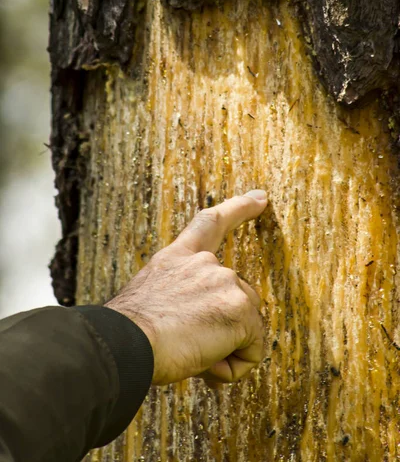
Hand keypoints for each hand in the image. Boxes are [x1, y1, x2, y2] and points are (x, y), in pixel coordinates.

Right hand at [105, 190, 266, 385]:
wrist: (123, 342)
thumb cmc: (129, 332)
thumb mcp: (153, 299)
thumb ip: (185, 299)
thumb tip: (203, 326)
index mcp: (179, 257)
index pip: (211, 223)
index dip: (239, 208)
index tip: (260, 198)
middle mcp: (205, 263)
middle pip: (238, 297)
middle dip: (224, 328)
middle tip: (189, 349)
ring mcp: (225, 282)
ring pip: (246, 325)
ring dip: (225, 348)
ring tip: (191, 355)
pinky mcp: (239, 308)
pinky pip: (252, 349)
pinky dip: (234, 367)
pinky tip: (207, 365)